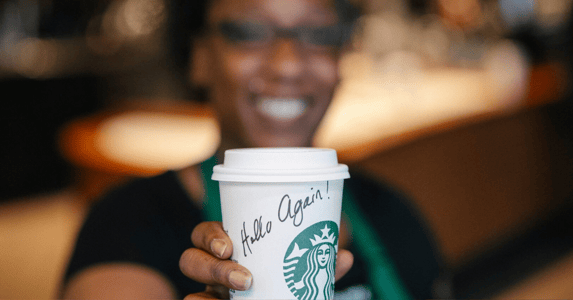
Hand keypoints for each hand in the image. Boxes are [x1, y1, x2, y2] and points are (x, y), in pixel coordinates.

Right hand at [179, 221, 353, 299]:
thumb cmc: (288, 291)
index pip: (204, 236)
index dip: (210, 237)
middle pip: (190, 260)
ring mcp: (209, 296)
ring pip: (190, 292)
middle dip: (212, 267)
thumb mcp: (303, 279)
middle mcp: (213, 274)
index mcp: (230, 252)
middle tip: (244, 279)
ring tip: (244, 289)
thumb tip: (344, 256)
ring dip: (212, 288)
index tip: (230, 247)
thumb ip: (319, 269)